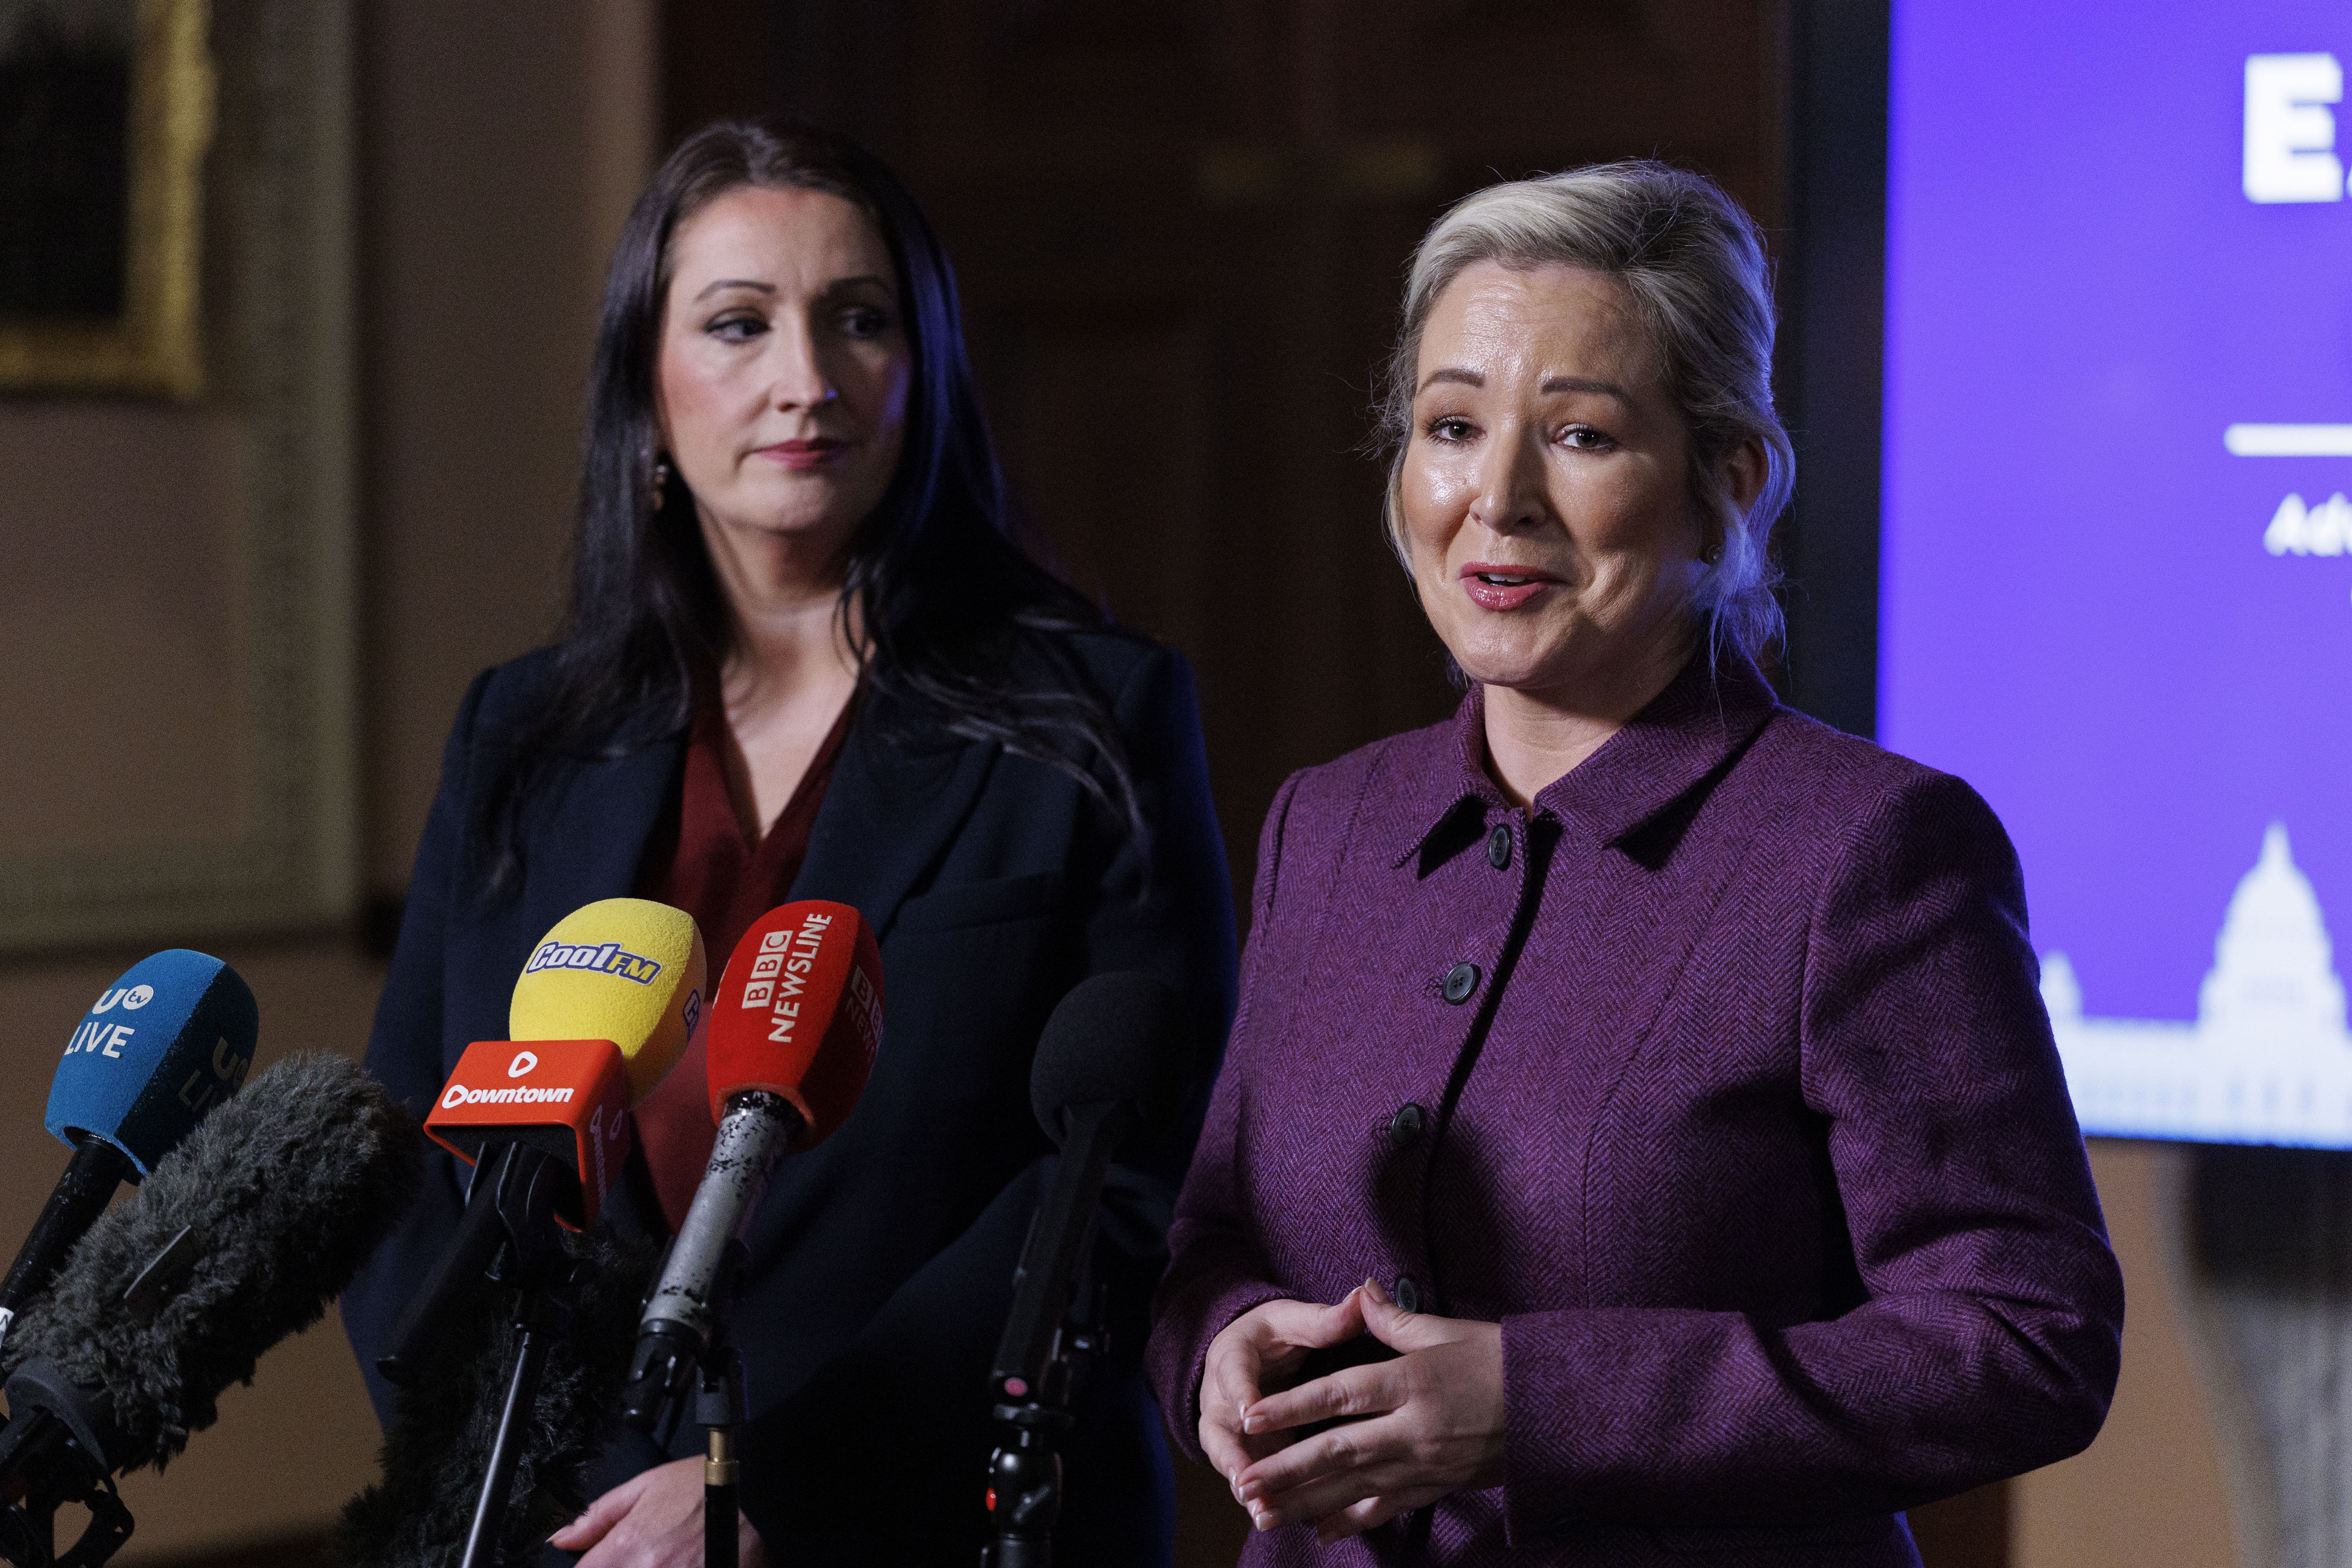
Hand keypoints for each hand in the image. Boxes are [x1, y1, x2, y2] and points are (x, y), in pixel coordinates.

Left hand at [548, 1456, 767, 1566]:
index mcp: (626, 1547)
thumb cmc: (706, 1486)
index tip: (601, 1562)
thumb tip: (562, 1539)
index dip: (590, 1567)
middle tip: (638, 1557)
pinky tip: (680, 1567)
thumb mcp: (647, 1485)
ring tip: (658, 1560)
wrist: (762, 1497)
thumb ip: (599, 1515)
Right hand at [1199, 1292, 1369, 1521]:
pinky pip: (1248, 1475)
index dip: (1240, 1392)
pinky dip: (1260, 1496)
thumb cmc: (1275, 1335)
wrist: (1251, 1355)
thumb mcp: (1294, 1320)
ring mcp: (1228, 1429)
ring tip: (1263, 1512)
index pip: (1233, 1371)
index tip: (1249, 1412)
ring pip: (1229, 1459)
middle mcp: (1221, 1396)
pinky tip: (1275, 1518)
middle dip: (1231, 1455)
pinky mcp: (1242, 1452)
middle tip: (1244, 1480)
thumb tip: (1362, 1298)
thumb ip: (1325, 1319)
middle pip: (1218, 1427)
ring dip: (1244, 1485)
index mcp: (1232, 1354)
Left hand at [1234, 1278, 1504, 1543]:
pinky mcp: (1438, 1486)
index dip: (1292, 1406)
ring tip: (1263, 1512)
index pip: (1340, 1395)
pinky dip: (1353, 1521)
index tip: (1249, 1416)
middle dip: (1285, 1470)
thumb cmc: (1501, 1359)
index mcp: (1412, 1381)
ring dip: (1306, 1502)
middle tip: (1242, 1483)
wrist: (1559, 1406)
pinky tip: (1320, 1531)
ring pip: (1355, 1488)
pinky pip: (1389, 1508)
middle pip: (1339, 1451)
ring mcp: (1426, 1464)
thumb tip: (1360, 1290)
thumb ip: (1394, 1319)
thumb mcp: (1447, 1331)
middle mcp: (1414, 1428)